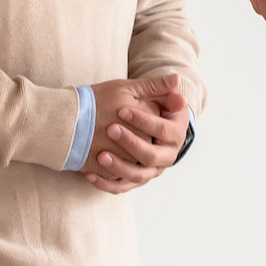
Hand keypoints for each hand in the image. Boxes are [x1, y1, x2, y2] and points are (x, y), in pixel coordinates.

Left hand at [81, 73, 189, 193]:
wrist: (148, 128)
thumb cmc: (151, 107)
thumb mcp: (156, 96)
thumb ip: (162, 88)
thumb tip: (176, 79)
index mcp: (176, 136)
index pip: (163, 130)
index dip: (144, 120)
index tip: (122, 110)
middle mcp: (167, 157)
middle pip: (151, 156)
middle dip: (131, 143)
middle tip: (110, 130)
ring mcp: (151, 171)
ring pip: (137, 176)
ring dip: (118, 167)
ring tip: (100, 156)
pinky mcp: (135, 180)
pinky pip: (121, 187)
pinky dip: (105, 183)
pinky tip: (90, 174)